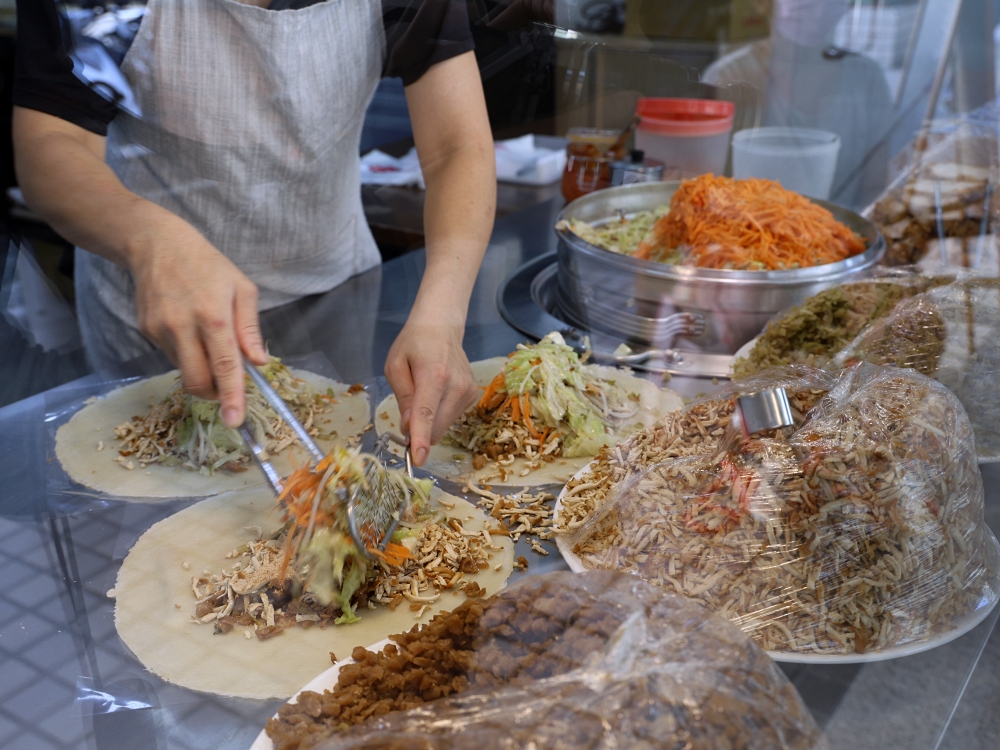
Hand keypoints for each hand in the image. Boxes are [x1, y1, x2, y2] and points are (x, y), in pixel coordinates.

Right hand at [128, 214, 267, 427]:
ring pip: (183, 371)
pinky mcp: (145, 330)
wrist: (156, 244)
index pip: (225, 365)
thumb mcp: (242, 288)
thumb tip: (259, 362)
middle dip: (215, 393)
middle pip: (197, 381)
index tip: (235, 421)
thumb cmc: (208, 265)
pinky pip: (170, 356)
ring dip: (201, 370)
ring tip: (208, 341)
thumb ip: (250, 328)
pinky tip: (188, 329)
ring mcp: (160, 330)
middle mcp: (183, 326)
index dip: (231, 396)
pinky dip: (185, 354)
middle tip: (227, 385)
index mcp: (214, 316)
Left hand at [384, 317, 479, 466]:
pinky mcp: (472, 396)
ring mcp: (467, 391)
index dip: (421, 438)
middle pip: (437, 427)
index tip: (418, 459)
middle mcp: (456, 385)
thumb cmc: (414, 344)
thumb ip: (402, 396)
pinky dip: (439, 415)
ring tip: (424, 394)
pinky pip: (451, 418)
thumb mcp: (395, 366)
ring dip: (430, 422)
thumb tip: (408, 426)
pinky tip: (436, 394)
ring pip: (444, 426)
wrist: (442, 327)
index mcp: (434, 376)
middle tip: (406, 416)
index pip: (426, 413)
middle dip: (420, 432)